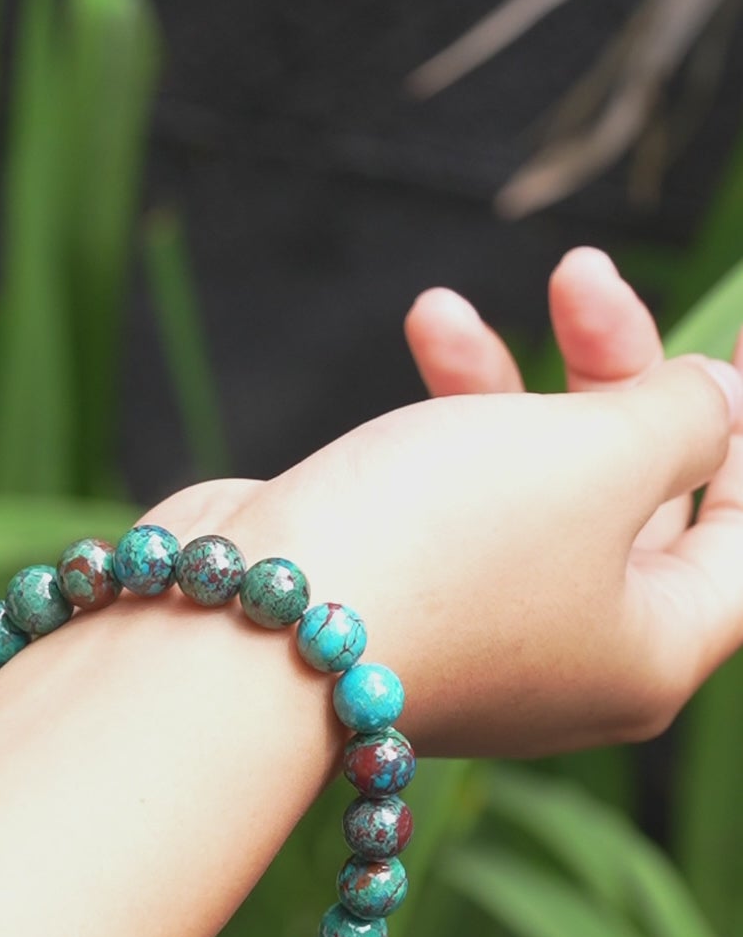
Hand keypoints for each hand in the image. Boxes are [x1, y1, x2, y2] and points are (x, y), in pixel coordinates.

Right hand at [146, 250, 742, 759]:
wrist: (244, 633)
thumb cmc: (437, 551)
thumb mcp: (595, 457)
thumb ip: (679, 414)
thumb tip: (719, 399)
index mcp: (656, 650)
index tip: (740, 333)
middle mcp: (579, 657)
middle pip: (646, 496)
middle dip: (617, 372)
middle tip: (584, 279)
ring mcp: (486, 634)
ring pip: (543, 485)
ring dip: (514, 376)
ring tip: (449, 307)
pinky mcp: (405, 601)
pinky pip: (460, 497)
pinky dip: (451, 417)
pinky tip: (423, 334)